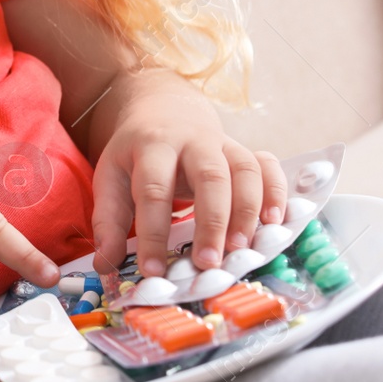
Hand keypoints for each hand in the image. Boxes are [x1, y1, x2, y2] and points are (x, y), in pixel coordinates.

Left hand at [89, 70, 286, 277]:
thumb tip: (106, 266)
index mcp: (151, 146)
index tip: (153, 270)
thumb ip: (108, 221)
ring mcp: (223, 143)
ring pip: (244, 171)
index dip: (153, 232)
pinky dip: (276, 192)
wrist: (163, 111)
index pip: (153, 190)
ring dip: (247, 211)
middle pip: (209, 176)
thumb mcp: (111, 178)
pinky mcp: (245, 150)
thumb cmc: (136, 154)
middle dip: (211, 222)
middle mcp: (192, 141)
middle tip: (208, 263)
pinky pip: (268, 166)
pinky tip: (274, 222)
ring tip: (242, 249)